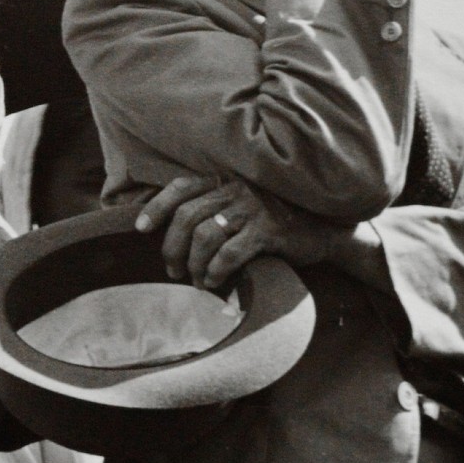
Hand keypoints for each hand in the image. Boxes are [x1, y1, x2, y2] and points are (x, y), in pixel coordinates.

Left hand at [138, 177, 353, 288]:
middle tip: (171, 270)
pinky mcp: (268, 231)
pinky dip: (216, 271)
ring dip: (193, 264)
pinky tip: (214, 282)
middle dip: (171, 247)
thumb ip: (212, 208)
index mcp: (224, 180)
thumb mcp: (241, 205)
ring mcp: (252, 209)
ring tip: (194, 281)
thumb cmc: (273, 220)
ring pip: (205, 236)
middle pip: (187, 216)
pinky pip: (230, 253)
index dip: (156, 207)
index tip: (140, 229)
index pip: (181, 188)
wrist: (323, 229)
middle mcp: (235, 190)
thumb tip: (169, 231)